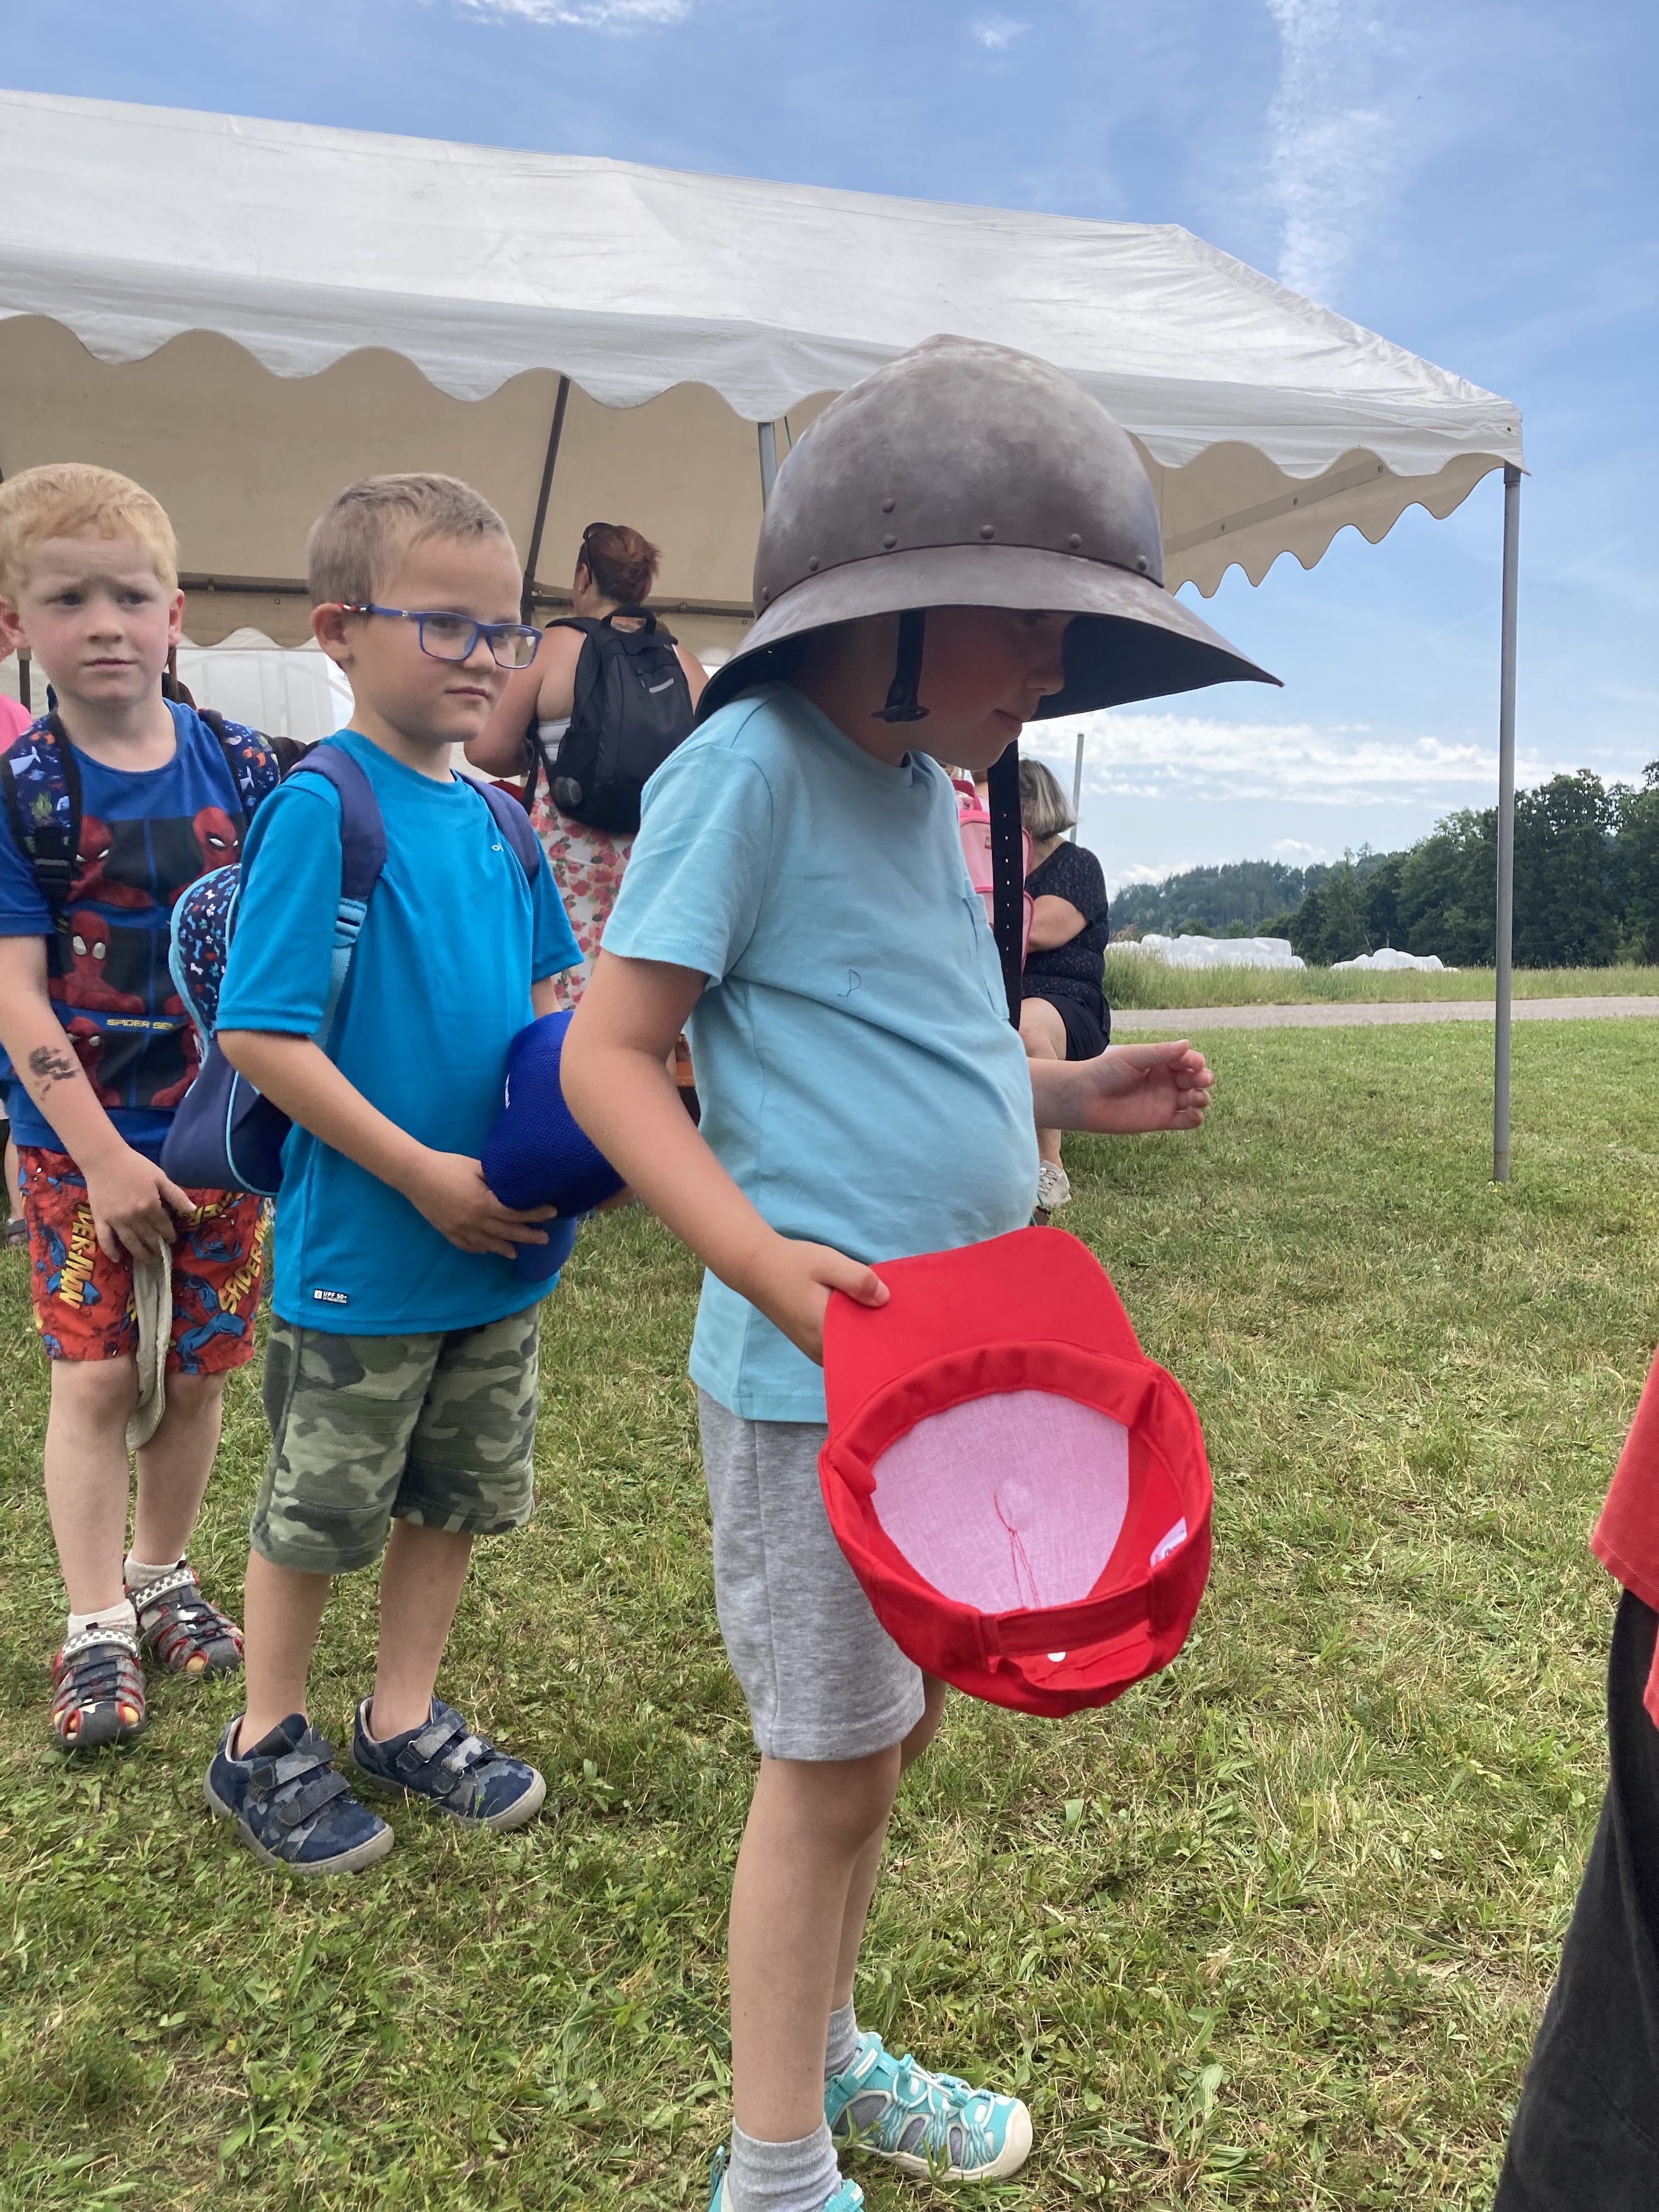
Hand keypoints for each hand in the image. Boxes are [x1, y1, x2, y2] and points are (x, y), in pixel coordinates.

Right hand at [82, 1145, 194, 1263]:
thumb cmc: (134, 1165)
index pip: (163, 1226)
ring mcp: (116, 1219)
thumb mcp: (160, 1177)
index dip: (169, 1235)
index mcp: (150, 1205)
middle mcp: (134, 1216)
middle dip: (157, 1248)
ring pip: (130, 1242)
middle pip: (149, 1237)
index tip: (173, 1241)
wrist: (104, 1158)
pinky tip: (117, 1259)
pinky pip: (105, 1239)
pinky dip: (111, 1251)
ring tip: (148, 1262)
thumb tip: (193, 1210)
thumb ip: (176, 1195)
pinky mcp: (100, 1219)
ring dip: (140, 1254)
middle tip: (162, 1255)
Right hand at [405, 1151, 556, 1258]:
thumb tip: (517, 1184)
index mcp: (484, 1204)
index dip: (536, 1214)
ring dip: (505, 1248)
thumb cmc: (448, 1166)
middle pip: (507, 1232)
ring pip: (488, 1244)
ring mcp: (460, 1229)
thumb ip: (497, 1178)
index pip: (516, 1213)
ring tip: (517, 1253)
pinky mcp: (448, 1232)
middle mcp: (474, 1221)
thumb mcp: (477, 1167)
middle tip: (545, 1240)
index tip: (552, 1213)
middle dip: (528, 1236)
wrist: (416, 1175)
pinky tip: (488, 1250)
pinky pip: (467, 1246)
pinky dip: (480, 1249)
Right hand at [733, 1232, 889, 1365]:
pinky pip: (839, 1345)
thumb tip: (886, 1298)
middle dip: (879, 1334)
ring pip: (850, 1349)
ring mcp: (814, 1350)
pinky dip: (852, 1332)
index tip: (904, 1322)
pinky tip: (863, 1314)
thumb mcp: (828, 1263)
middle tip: (900, 1314)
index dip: (887, 1336)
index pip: (866, 1348)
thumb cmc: (792, 1264)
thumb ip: (857, 1280)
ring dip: (865, 1333)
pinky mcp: (810, 1343)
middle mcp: (820, 1350)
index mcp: (825, 1333)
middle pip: (860, 1351)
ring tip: (885, 1314)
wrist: (756, 1267)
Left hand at [1059, 1040, 1213, 1134]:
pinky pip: (1187, 1121)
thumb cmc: (1105, 1071)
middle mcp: (1167, 1079)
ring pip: (1196, 1099)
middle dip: (1203, 1078)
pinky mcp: (1162, 1120)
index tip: (1196, 1064)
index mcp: (1162, 1060)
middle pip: (1196, 1078)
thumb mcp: (1133, 1057)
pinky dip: (1196, 1118)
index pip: (1188, 1059)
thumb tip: (1186, 1044)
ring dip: (1201, 1097)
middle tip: (1200, 1080)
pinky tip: (1193, 1113)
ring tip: (1194, 1097)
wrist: (1085, 1097)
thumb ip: (1159, 1053)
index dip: (1195, 1061)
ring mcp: (1166, 1100)